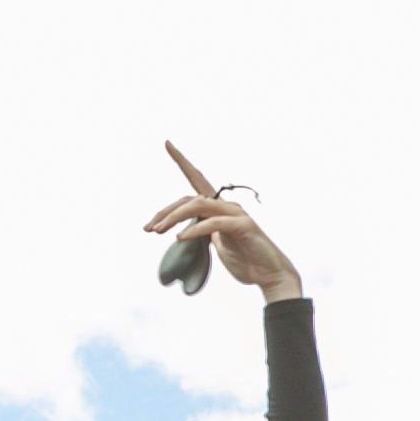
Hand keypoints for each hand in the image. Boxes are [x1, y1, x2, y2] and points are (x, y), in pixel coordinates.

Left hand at [146, 143, 302, 304]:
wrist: (270, 276)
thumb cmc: (246, 262)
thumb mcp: (219, 245)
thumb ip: (205, 234)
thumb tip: (186, 232)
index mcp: (219, 209)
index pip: (197, 180)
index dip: (182, 161)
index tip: (167, 143)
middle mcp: (227, 206)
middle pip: (189, 199)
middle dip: (165, 211)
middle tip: (149, 228)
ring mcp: (236, 214)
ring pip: (198, 206)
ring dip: (174, 217)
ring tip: (159, 231)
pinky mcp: (243, 226)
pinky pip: (213, 223)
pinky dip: (194, 229)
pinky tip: (181, 238)